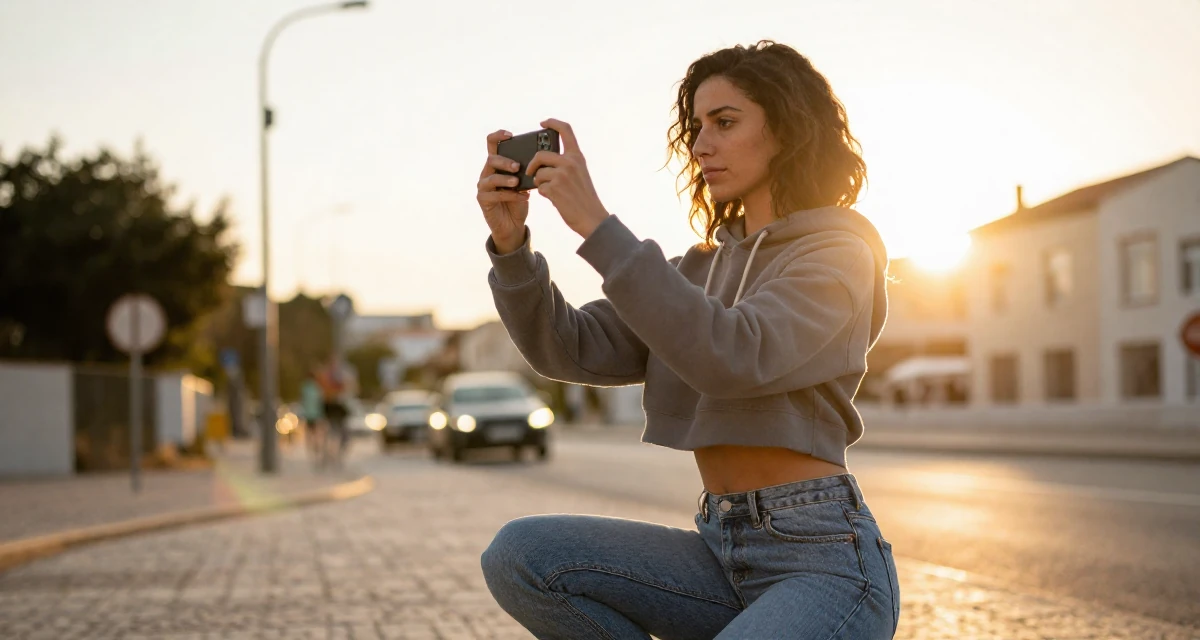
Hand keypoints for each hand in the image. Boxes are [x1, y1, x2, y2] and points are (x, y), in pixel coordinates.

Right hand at [476, 130, 530, 252]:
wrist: (513, 225)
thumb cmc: (519, 200)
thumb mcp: (525, 183)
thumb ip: (527, 171)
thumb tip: (541, 159)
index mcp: (497, 164)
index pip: (492, 144)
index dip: (498, 136)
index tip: (510, 135)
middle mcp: (487, 172)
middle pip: (492, 159)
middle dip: (505, 162)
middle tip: (518, 166)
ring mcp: (483, 186)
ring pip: (491, 177)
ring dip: (505, 179)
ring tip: (518, 182)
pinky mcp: (483, 199)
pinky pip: (495, 195)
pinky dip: (511, 195)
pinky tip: (525, 197)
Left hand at [526, 119, 609, 238]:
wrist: (591, 217)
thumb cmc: (584, 197)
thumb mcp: (580, 173)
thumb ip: (566, 163)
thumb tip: (543, 160)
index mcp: (577, 156)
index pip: (565, 130)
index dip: (552, 123)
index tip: (543, 123)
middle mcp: (570, 162)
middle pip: (540, 155)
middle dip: (533, 164)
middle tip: (531, 172)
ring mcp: (561, 175)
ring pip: (538, 173)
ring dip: (539, 183)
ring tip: (550, 190)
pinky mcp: (554, 189)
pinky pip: (539, 187)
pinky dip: (543, 193)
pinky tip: (553, 198)